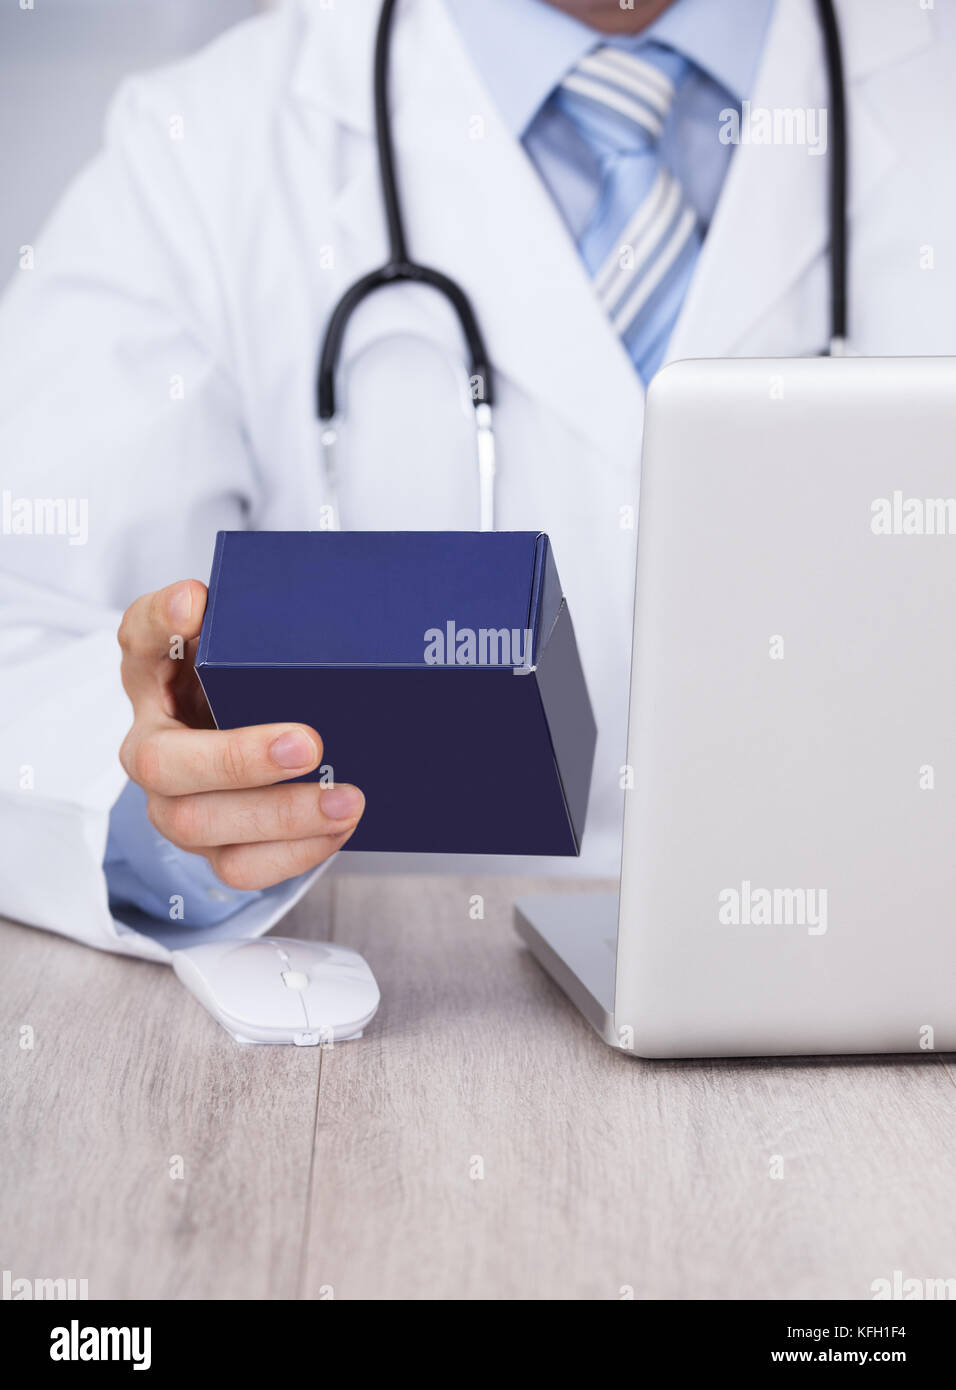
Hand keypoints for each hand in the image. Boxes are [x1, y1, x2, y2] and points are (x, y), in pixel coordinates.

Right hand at [117, 579, 364, 889]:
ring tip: (346, 800)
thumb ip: (226, 614)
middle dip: (240, 759)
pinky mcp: (214, 846)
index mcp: (152, 679)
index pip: (139, 641)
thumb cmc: (245, 685)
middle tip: (309, 743)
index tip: (196, 607)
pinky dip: (294, 854)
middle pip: (166, 766)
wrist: (257, 732)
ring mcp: (178, 806)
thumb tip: (197, 600)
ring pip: (205, 828)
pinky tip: (338, 830)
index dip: (162, 624)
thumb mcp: (236, 638)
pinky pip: (241, 867)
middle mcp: (152, 749)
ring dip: (281, 819)